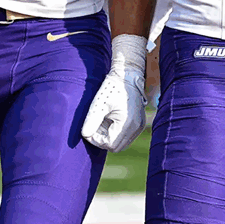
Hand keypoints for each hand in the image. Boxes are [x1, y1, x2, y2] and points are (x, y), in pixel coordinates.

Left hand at [82, 34, 147, 151]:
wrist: (127, 76)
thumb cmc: (112, 88)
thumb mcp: (99, 103)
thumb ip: (91, 121)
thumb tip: (85, 135)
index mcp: (127, 123)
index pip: (109, 144)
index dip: (96, 140)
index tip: (88, 130)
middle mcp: (136, 127)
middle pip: (116, 147)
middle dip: (102, 140)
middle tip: (94, 127)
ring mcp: (139, 126)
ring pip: (121, 143)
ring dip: (109, 137)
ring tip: (102, 122)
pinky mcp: (139, 123)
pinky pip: (126, 136)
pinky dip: (116, 133)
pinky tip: (110, 120)